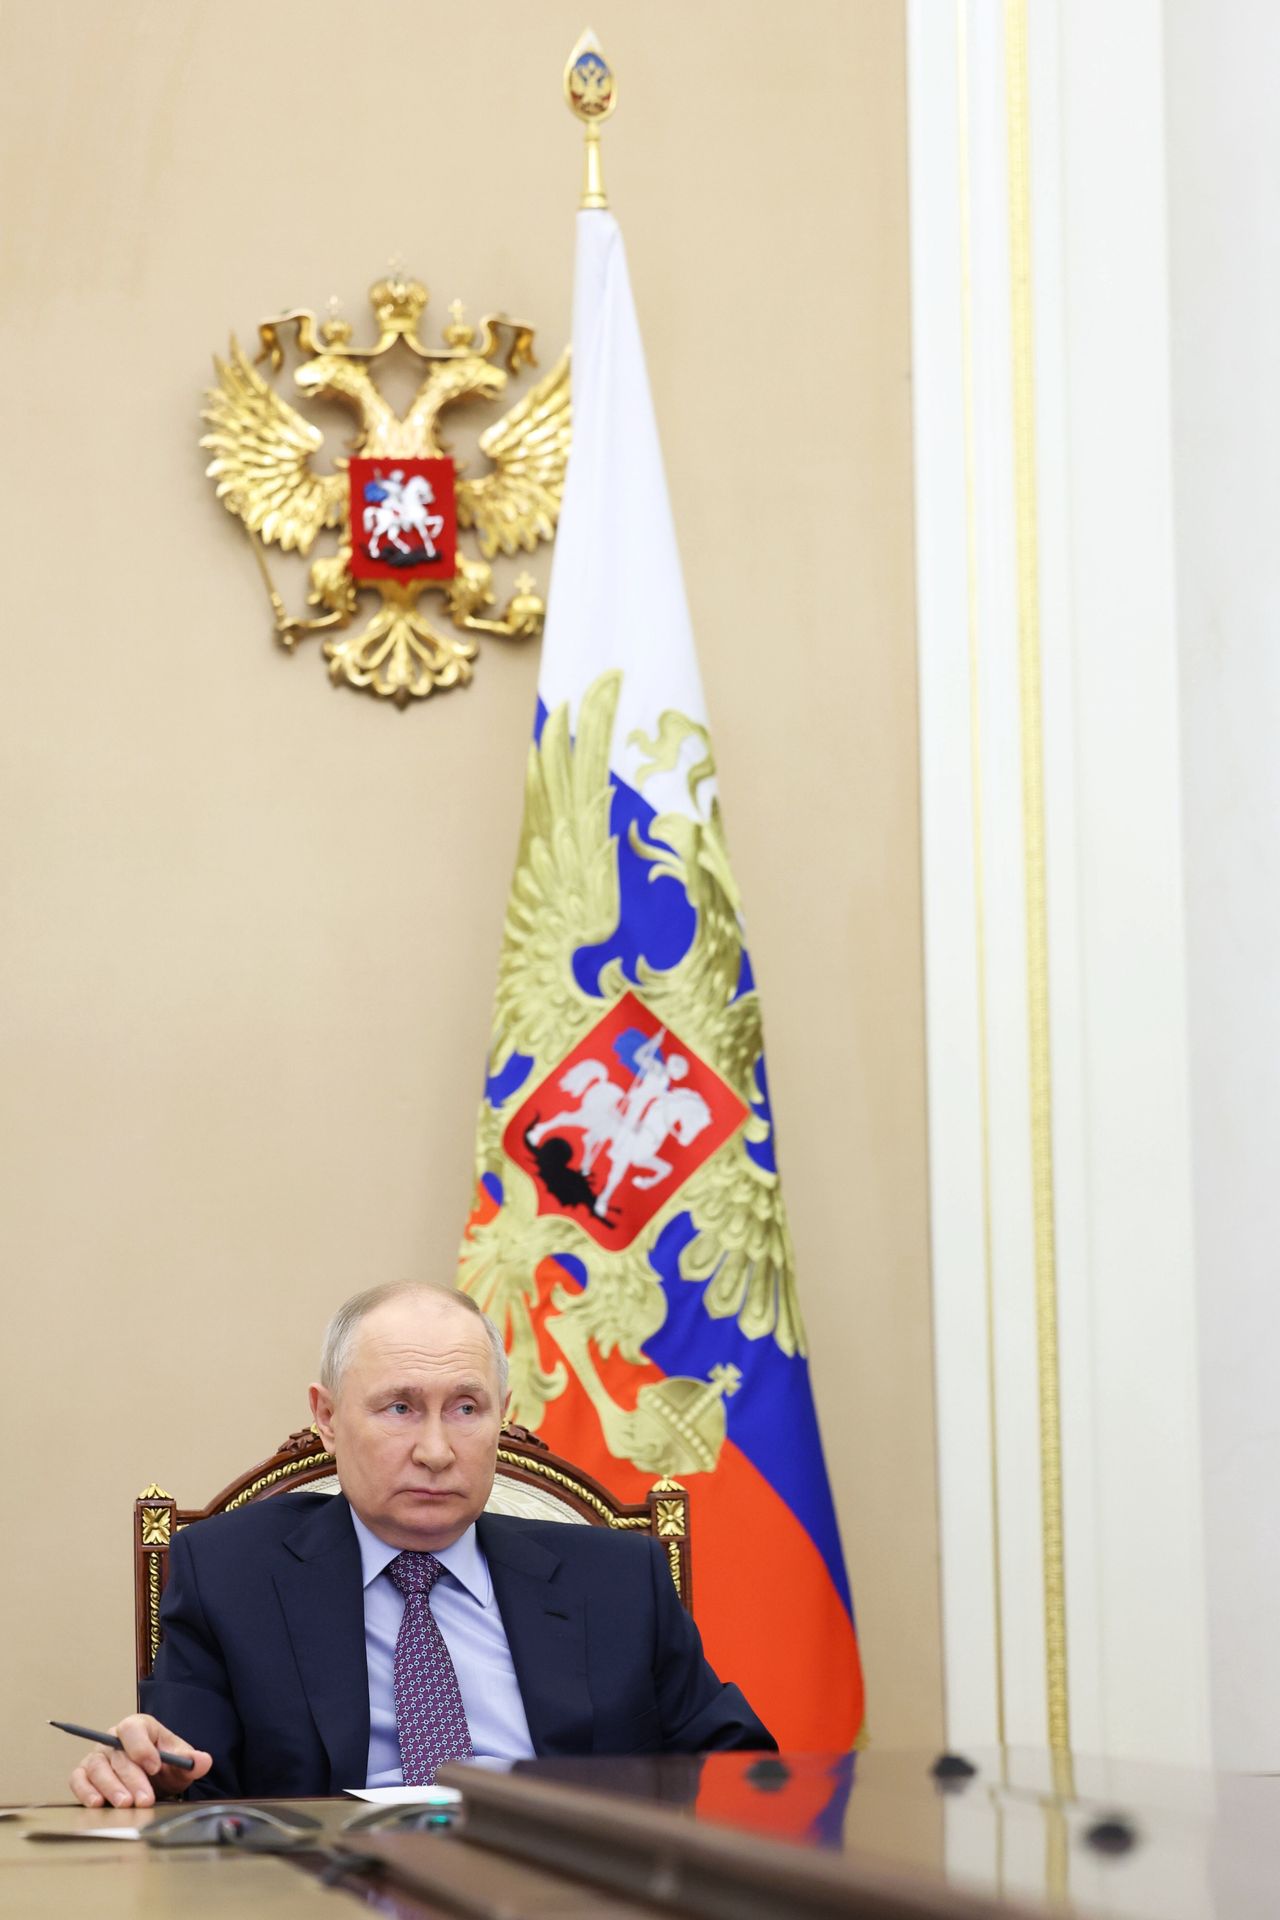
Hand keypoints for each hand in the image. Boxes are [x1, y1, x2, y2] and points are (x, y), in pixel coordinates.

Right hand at [68, 1715, 211, 1807]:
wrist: (151, 1779)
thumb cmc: (163, 1765)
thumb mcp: (179, 1762)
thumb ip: (191, 1761)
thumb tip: (203, 1761)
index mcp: (138, 1727)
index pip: (133, 1729)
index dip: (142, 1748)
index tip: (155, 1767)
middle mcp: (113, 1739)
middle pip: (118, 1755)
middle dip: (132, 1778)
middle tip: (145, 1799)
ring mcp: (97, 1756)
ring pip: (97, 1768)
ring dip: (111, 1788)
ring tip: (125, 1804)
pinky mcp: (83, 1774)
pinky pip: (78, 1779)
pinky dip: (85, 1791)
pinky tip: (98, 1803)